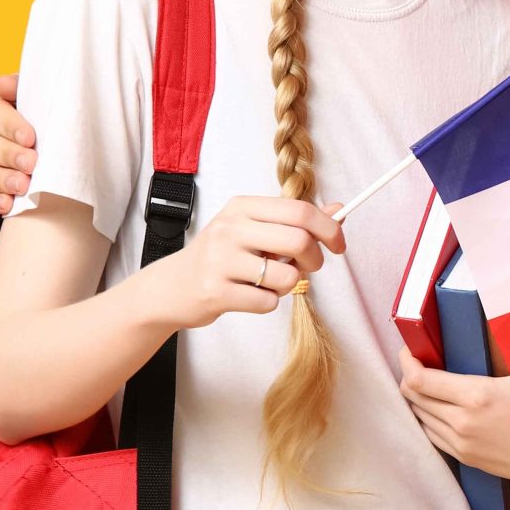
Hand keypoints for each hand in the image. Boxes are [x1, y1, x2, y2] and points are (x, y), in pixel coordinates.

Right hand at [0, 73, 34, 213]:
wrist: (47, 137)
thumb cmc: (40, 111)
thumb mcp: (34, 94)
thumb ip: (20, 86)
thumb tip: (3, 84)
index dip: (9, 125)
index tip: (30, 137)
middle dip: (7, 155)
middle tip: (31, 163)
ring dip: (1, 180)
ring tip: (23, 185)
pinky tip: (8, 204)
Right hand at [150, 196, 344, 329]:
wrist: (170, 288)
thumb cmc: (220, 257)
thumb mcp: (252, 229)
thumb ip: (295, 220)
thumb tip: (340, 209)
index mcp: (242, 207)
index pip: (300, 211)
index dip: (329, 229)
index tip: (339, 244)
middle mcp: (230, 228)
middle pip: (300, 240)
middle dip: (315, 260)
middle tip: (309, 267)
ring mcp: (221, 260)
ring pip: (288, 277)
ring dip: (289, 285)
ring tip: (269, 282)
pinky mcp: (216, 291)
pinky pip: (268, 302)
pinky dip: (268, 302)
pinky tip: (249, 295)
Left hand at [398, 351, 509, 491]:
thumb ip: (509, 351)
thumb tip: (500, 322)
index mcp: (476, 397)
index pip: (420, 379)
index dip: (408, 361)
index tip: (410, 349)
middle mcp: (462, 423)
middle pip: (414, 398)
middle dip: (410, 376)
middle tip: (418, 362)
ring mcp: (463, 444)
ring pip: (421, 418)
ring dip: (419, 400)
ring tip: (427, 384)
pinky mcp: (467, 458)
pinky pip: (433, 437)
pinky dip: (429, 419)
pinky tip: (437, 409)